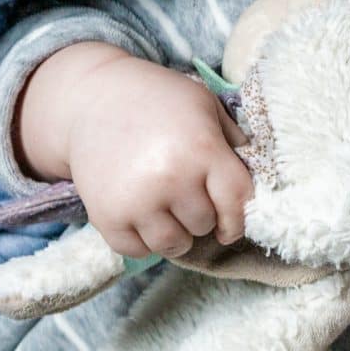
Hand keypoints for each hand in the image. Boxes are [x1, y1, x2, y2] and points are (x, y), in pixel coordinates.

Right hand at [18, 42, 252, 260]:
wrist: (91, 98)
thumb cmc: (157, 100)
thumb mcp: (204, 104)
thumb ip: (233, 140)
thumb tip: (257, 177)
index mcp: (202, 148)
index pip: (237, 202)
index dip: (239, 218)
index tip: (230, 224)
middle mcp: (171, 178)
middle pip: (205, 224)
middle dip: (201, 214)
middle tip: (184, 193)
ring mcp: (136, 200)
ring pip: (174, 244)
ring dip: (175, 232)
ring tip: (166, 206)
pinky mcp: (106, 217)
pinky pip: (138, 251)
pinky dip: (143, 239)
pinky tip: (142, 214)